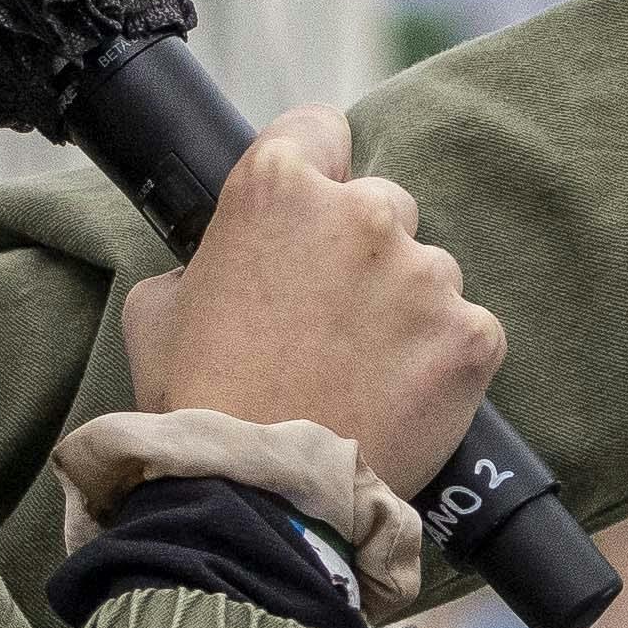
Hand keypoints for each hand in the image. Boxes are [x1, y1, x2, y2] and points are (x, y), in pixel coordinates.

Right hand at [128, 114, 500, 478]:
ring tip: (359, 375)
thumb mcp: (157, 309)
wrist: (255, 498)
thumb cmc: (197, 404)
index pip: (319, 129)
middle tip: (328, 321)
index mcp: (277, 187)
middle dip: (361, 252)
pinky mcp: (470, 334)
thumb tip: (230, 260)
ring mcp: (423, 273)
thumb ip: (203, 259)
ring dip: (403, 310)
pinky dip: (440, 362)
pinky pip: (465, 331)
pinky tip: (397, 400)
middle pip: (382, 204)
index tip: (310, 215)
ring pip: (427, 273)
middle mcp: (362, 212)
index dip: (313, 171)